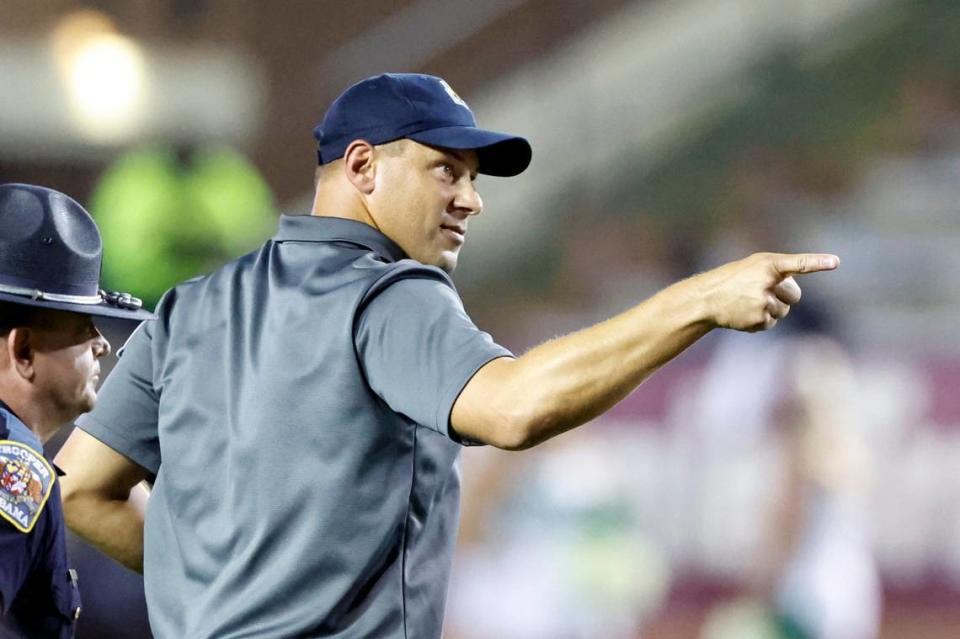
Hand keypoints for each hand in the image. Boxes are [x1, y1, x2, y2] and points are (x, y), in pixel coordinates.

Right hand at [697, 252, 838, 331]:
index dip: (817, 263)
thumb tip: (794, 294)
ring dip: (771, 309)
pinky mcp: (758, 319)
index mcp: (768, 264)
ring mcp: (763, 302)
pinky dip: (761, 320)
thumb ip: (777, 272)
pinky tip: (745, 313)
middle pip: (795, 296)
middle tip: (762, 292)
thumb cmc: (733, 278)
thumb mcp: (754, 266)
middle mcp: (767, 282)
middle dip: (784, 296)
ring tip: (749, 303)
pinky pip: (772, 322)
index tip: (835, 262)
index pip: (798, 263)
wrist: (707, 298)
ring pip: (784, 311)